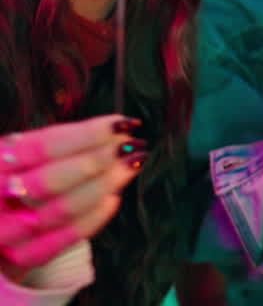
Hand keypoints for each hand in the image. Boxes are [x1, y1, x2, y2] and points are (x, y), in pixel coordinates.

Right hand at [0, 115, 145, 279]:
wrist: (0, 230)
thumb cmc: (20, 180)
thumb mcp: (28, 157)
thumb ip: (63, 145)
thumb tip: (116, 132)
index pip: (41, 146)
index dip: (85, 134)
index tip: (122, 124)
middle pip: (48, 180)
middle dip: (96, 161)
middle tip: (130, 146)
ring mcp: (6, 230)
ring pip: (59, 210)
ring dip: (102, 186)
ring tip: (131, 166)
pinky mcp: (23, 256)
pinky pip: (62, 241)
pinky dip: (92, 219)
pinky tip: (114, 199)